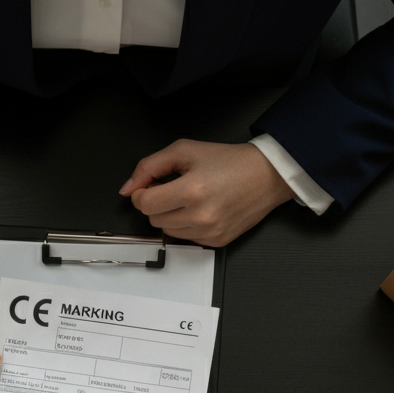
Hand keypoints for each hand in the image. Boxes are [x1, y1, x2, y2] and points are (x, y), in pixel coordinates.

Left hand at [120, 140, 292, 246]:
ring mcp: (208, 232)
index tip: (150, 186)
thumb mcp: (185, 151)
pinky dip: (187, 226)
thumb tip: (128, 188)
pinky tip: (202, 210)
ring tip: (190, 198)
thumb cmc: (229, 162)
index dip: (142, 193)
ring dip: (171, 216)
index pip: (145, 204)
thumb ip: (150, 166)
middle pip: (154, 219)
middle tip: (174, 188)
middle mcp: (200, 216)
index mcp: (191, 190)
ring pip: (167, 231)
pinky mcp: (216, 242)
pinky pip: (186, 239)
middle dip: (158, 203)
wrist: (266, 175)